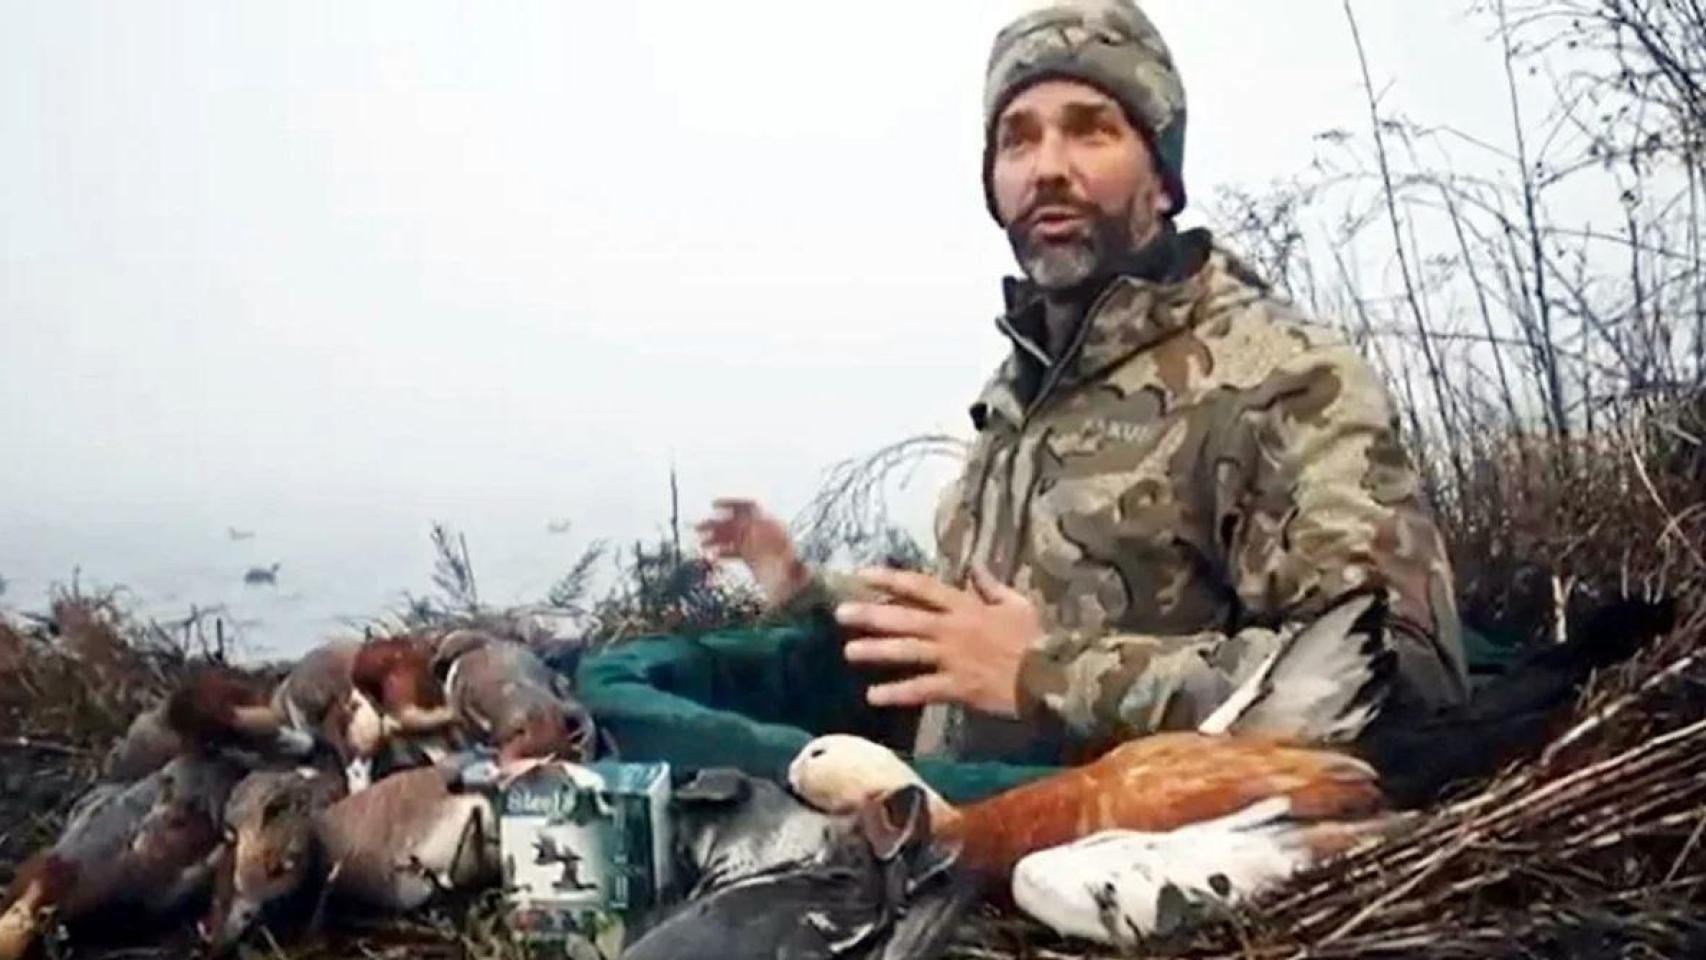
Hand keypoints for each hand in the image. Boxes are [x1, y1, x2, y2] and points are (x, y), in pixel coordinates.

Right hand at [695, 498, 809, 607]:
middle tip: (698, 529)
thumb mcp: (782, 559)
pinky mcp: (754, 559)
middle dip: (717, 524)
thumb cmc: (792, 573)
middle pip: (737, 522)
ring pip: (733, 535)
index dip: (731, 504)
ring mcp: (758, 545)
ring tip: (701, 543)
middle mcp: (764, 533)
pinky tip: (712, 557)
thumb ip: (761, 543)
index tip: (713, 506)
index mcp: (772, 526)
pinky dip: (724, 552)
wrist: (798, 589)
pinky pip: (736, 550)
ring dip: (716, 537)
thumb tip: (748, 533)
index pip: (749, 508)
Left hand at [836, 566, 1041, 717]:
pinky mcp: (958, 687)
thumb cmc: (1037, 639)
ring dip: (876, 651)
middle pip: (904, 618)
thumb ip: (992, 586)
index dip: (889, 579)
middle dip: (870, 615)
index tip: (862, 575)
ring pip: (907, 651)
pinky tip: (874, 696)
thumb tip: (975, 566)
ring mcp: (953, 659)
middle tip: (839, 613)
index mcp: (966, 606)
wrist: (1053, 675)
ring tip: (849, 652)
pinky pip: (922, 689)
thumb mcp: (1017, 604)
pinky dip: (897, 693)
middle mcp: (953, 629)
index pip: (920, 587)